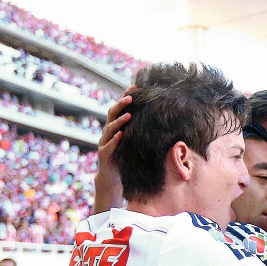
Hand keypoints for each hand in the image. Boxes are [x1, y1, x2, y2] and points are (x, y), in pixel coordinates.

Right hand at [93, 87, 133, 212]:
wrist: (113, 179)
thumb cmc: (125, 159)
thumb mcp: (134, 143)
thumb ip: (141, 131)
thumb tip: (162, 120)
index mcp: (115, 128)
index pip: (120, 108)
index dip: (125, 96)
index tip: (135, 86)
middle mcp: (108, 133)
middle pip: (112, 114)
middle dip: (121, 104)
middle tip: (131, 97)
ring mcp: (104, 143)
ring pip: (110, 128)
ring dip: (119, 121)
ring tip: (128, 114)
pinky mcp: (104, 155)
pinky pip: (108, 146)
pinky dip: (115, 140)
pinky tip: (121, 135)